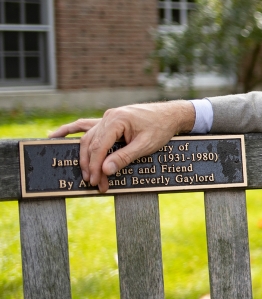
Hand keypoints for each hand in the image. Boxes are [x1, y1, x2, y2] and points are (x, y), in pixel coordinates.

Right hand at [48, 101, 195, 192]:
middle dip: (92, 165)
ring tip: (86, 174)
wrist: (171, 115)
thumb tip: (106, 170)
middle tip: (94, 183)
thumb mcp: (145, 145)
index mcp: (117, 120)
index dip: (96, 166)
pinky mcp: (109, 121)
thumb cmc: (161, 129)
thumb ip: (125, 157)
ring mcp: (107, 118)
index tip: (96, 181)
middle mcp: (108, 117)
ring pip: (88, 138)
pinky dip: (71, 131)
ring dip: (86, 157)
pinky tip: (54, 136)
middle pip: (91, 144)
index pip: (99, 146)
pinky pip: (86, 126)